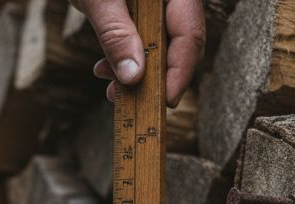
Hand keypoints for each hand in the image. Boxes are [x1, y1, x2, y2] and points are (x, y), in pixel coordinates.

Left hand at [73, 0, 204, 106]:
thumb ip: (115, 33)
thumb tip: (132, 76)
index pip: (190, 33)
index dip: (181, 72)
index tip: (166, 102)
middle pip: (179, 42)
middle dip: (155, 77)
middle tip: (129, 103)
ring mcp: (159, 2)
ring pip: (162, 42)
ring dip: (137, 69)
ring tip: (108, 86)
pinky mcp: (143, 7)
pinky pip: (146, 35)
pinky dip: (127, 54)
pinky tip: (104, 67)